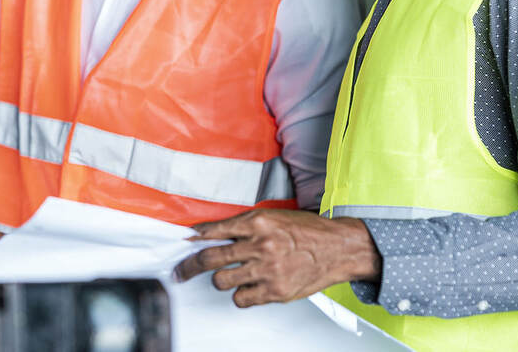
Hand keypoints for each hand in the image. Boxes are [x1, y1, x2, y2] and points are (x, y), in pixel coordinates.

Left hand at [173, 209, 380, 307]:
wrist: (337, 248)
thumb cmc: (305, 231)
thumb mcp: (273, 217)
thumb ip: (243, 225)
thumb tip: (210, 233)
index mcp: (258, 222)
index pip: (214, 231)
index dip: (194, 238)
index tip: (183, 242)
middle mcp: (260, 245)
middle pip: (211, 258)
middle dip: (189, 266)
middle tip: (180, 271)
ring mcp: (267, 270)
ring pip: (222, 281)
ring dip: (219, 279)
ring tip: (226, 276)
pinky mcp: (275, 291)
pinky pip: (242, 299)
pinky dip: (240, 295)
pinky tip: (247, 287)